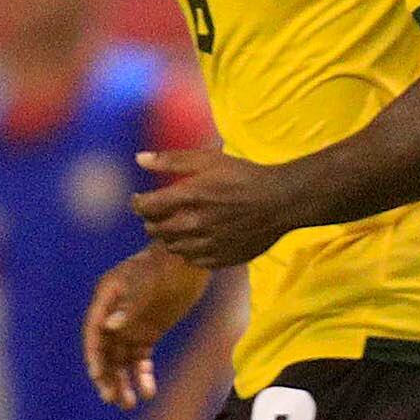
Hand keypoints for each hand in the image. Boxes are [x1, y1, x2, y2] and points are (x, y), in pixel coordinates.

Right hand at [83, 246, 211, 410]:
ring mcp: (130, 326)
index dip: (94, 355)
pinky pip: (140, 361)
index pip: (94, 332)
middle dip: (107, 376)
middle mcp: (113, 316)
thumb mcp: (147, 283)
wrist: (192, 261)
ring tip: (129, 404)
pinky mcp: (148, 334)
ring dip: (122, 382)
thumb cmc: (167, 266)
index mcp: (106, 299)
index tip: (98, 375)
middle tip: (112, 398)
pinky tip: (149, 392)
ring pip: (120, 361)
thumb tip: (110, 327)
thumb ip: (129, 305)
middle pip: (104, 352)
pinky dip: (143, 376)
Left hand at [129, 147, 304, 266]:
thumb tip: (139, 159)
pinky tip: (196, 239)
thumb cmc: (244, 176)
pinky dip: (189, 251)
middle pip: (155, 230)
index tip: (141, 200)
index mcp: (190, 196)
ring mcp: (207, 244)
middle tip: (159, 214)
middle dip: (151, 221)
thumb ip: (172, 160)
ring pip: (172, 247)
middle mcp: (195, 224)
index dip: (138, 204)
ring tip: (178, 226)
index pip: (146, 207)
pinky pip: (192, 261)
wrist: (280, 201)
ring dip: (169, 237)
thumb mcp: (209, 160)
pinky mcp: (220, 259)